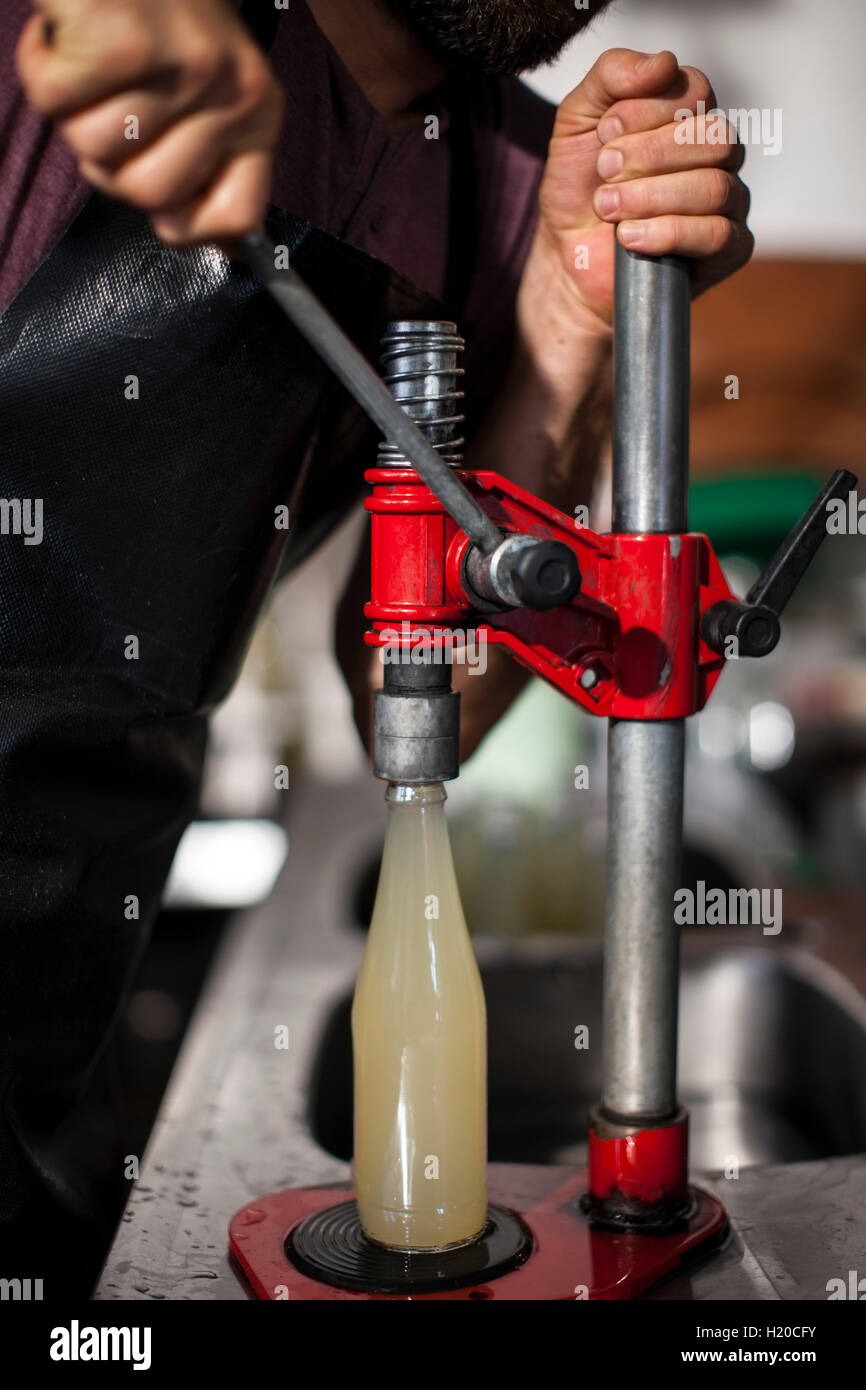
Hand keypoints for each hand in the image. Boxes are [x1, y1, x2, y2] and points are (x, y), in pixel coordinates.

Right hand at [16, 0, 283, 244]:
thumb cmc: (152, 10)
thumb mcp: (205, 87)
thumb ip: (209, 162)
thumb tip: (223, 246)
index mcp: (256, 110)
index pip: (237, 217)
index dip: (187, 227)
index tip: (162, 208)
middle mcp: (229, 89)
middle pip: (148, 196)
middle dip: (110, 161)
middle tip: (110, 104)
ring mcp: (180, 67)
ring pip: (94, 151)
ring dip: (73, 109)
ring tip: (92, 60)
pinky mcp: (120, 43)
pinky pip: (54, 103)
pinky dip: (42, 67)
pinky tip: (64, 34)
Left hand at [531, 48, 753, 327]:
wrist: (567, 257)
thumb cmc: (579, 189)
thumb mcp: (578, 121)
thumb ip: (612, 77)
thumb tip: (664, 62)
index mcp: (689, 117)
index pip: (696, 92)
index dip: (647, 110)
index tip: (604, 133)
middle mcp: (718, 156)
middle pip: (714, 139)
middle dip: (648, 156)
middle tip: (604, 172)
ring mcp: (729, 202)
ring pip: (714, 187)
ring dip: (650, 197)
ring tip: (607, 209)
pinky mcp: (728, 250)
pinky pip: (718, 235)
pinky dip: (669, 233)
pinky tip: (630, 238)